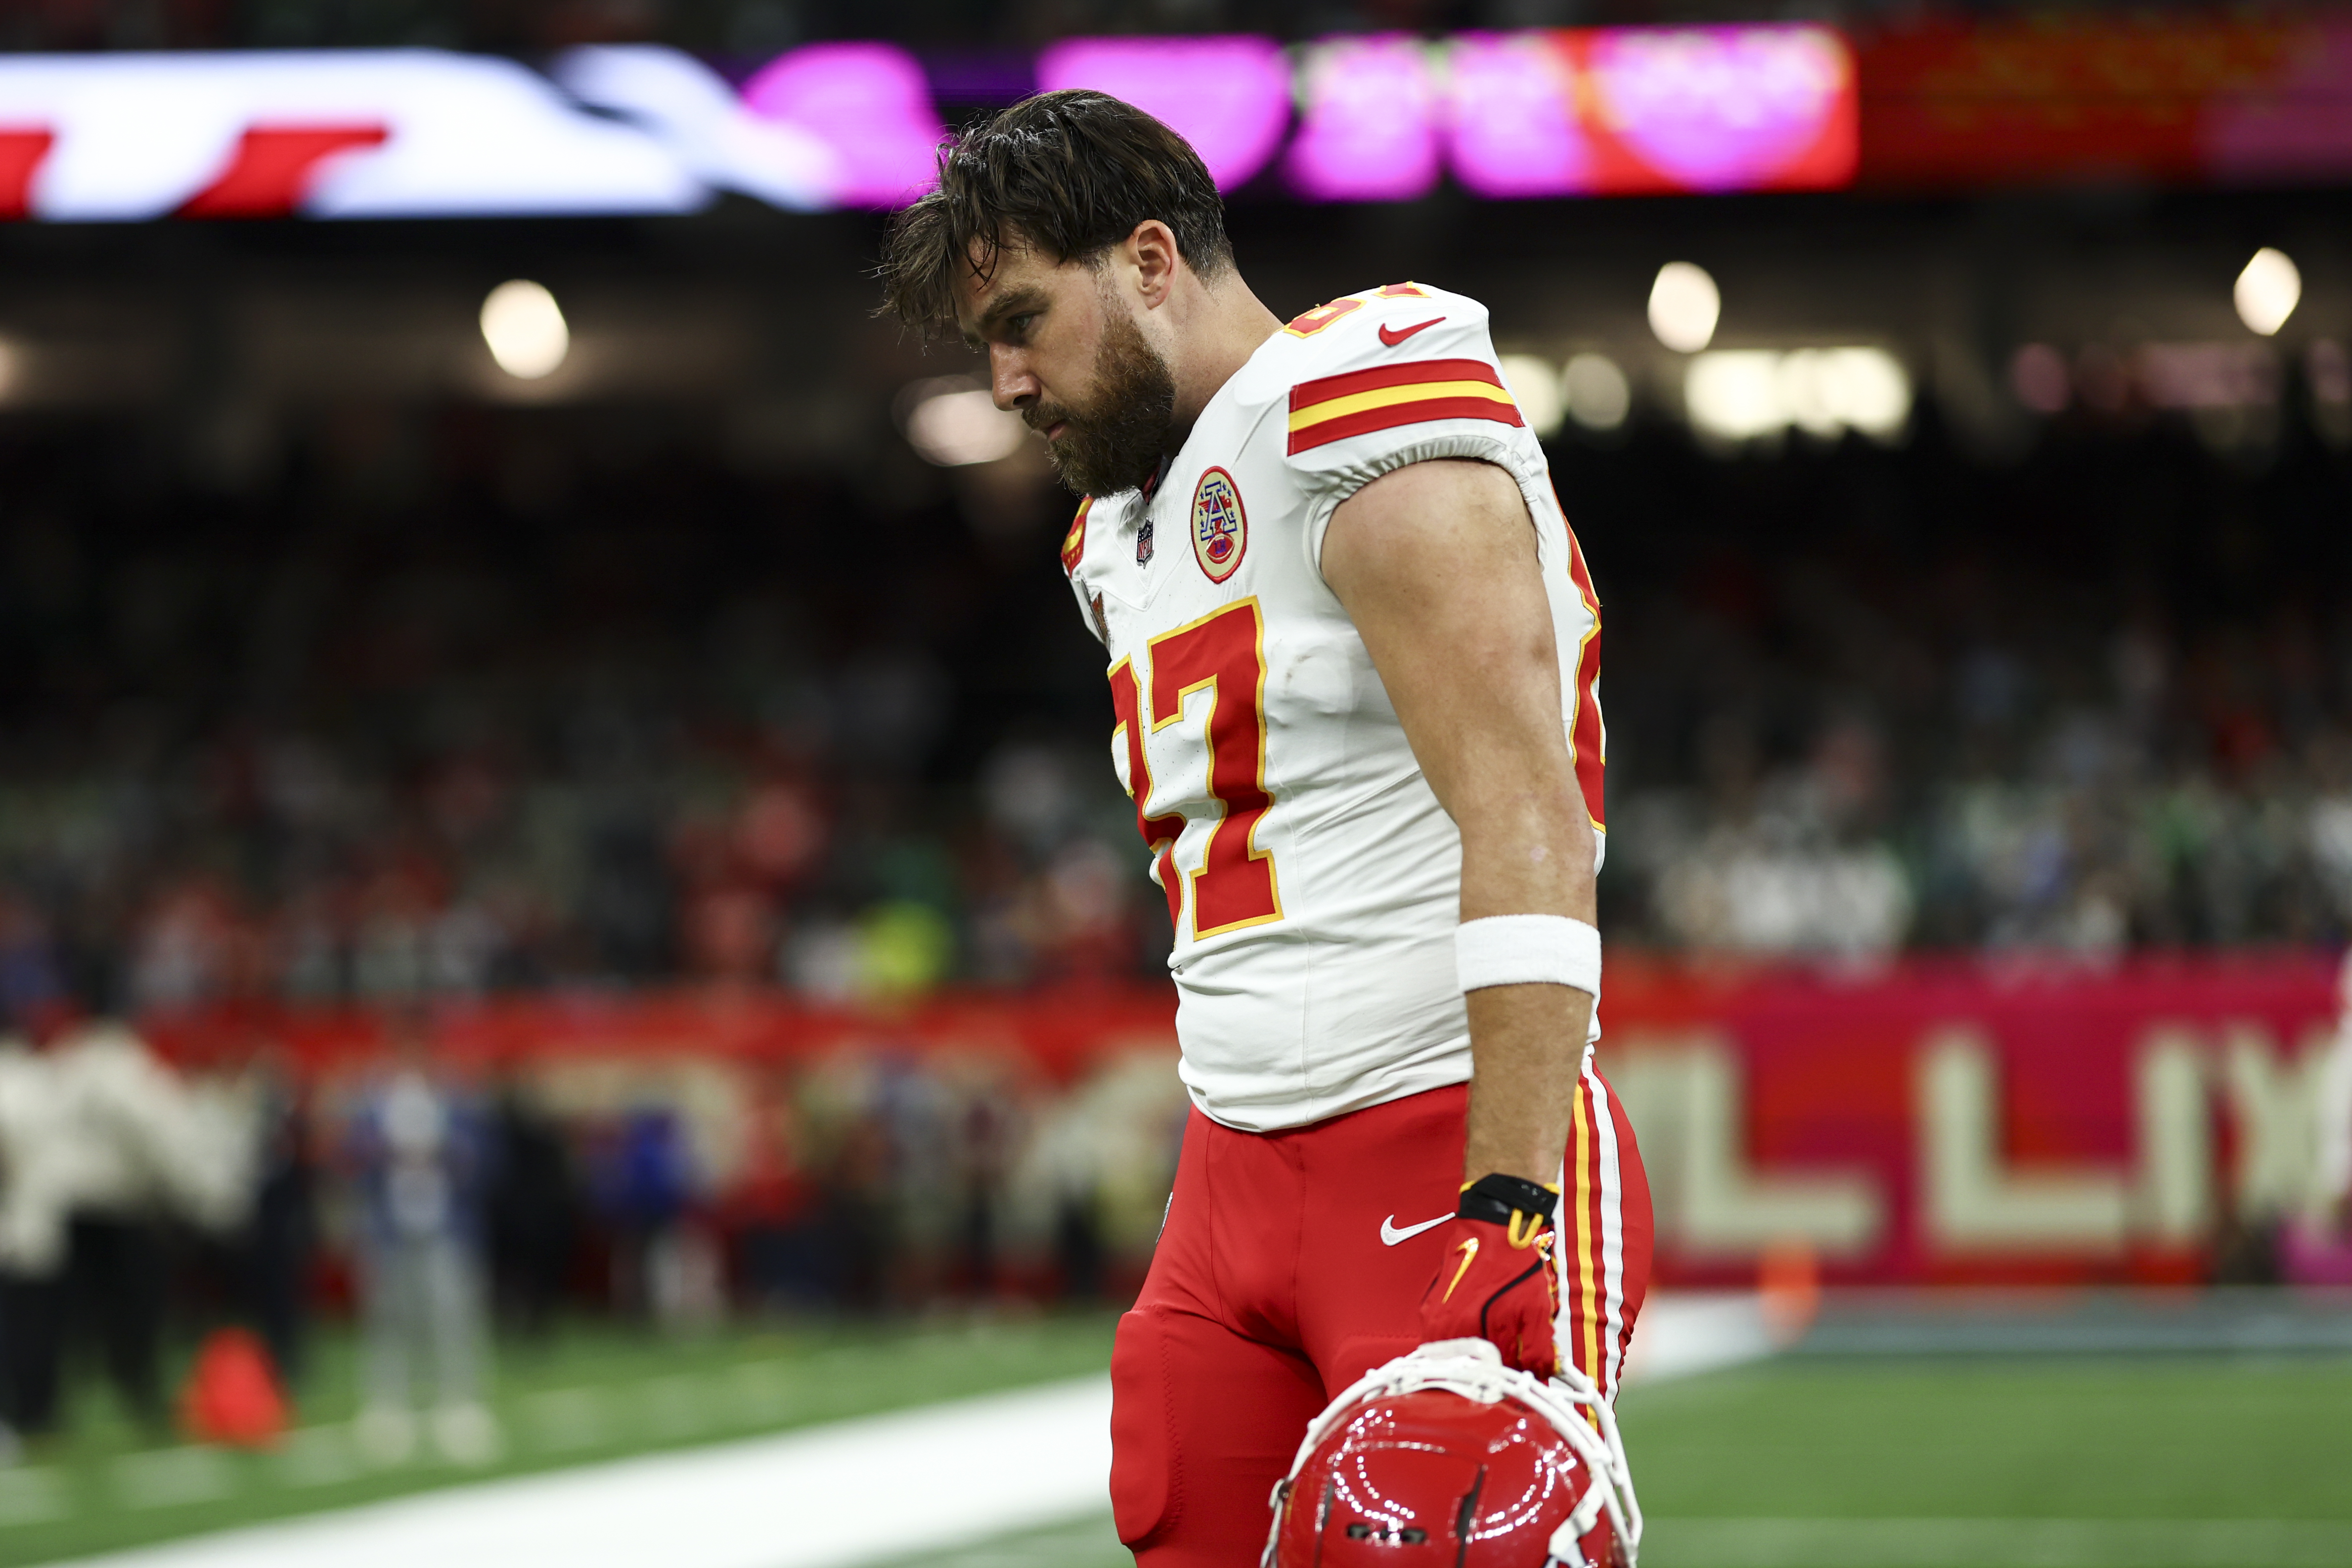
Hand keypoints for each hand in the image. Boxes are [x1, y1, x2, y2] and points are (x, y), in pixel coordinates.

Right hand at [1417, 1174, 1559, 1376]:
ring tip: (1492, 1342)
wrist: (1495, 1225)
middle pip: (1470, 1368)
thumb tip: (1540, 1376)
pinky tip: (1476, 1327)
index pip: (1493, 1376)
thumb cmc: (1516, 1263)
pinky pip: (1442, 1337)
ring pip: (1455, 1355)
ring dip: (1473, 1355)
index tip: (1521, 1378)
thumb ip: (1539, 1349)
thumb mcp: (1538, 1309)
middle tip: (1509, 1360)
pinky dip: (1459, 1338)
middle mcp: (1449, 1328)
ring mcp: (1434, 1317)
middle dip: (1492, 1367)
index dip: (1511, 1379)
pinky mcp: (1429, 1306)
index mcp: (1477, 1332)